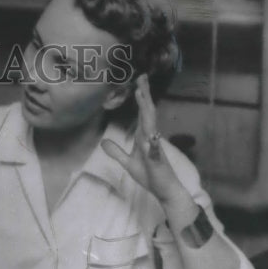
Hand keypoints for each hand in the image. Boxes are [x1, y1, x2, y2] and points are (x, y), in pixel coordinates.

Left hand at [101, 74, 188, 206]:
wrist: (164, 191)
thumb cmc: (150, 175)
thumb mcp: (128, 163)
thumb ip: (117, 152)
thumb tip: (104, 142)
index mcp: (144, 137)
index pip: (142, 114)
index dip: (141, 98)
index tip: (138, 82)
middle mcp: (151, 138)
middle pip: (148, 113)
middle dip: (145, 95)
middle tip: (142, 77)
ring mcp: (155, 148)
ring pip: (151, 125)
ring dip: (146, 110)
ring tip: (142, 95)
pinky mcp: (157, 161)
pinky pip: (155, 151)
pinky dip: (153, 143)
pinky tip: (151, 136)